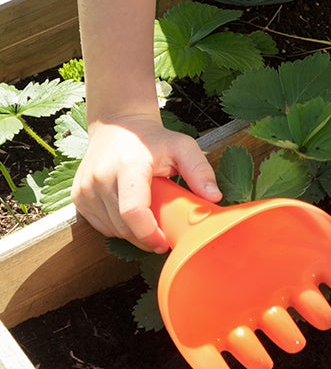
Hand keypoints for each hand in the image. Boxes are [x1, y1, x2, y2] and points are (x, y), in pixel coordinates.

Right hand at [71, 115, 221, 251]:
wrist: (118, 125)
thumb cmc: (153, 138)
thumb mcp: (182, 146)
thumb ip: (200, 170)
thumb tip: (214, 197)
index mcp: (128, 166)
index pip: (133, 211)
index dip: (148, 234)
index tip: (164, 243)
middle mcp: (100, 178)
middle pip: (122, 226)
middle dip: (144, 237)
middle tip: (163, 236)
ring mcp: (85, 188)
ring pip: (110, 229)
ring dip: (131, 234)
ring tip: (149, 222)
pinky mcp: (77, 196)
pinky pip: (100, 225)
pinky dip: (117, 227)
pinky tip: (130, 215)